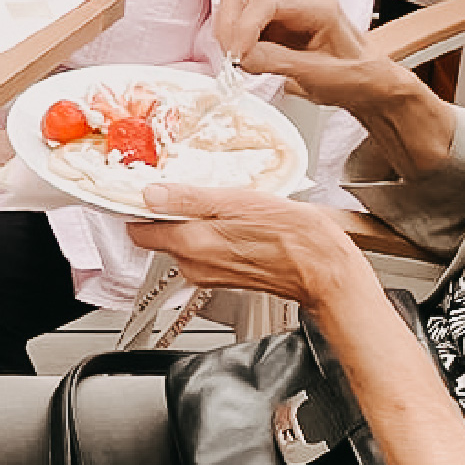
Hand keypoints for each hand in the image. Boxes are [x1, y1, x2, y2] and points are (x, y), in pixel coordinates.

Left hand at [126, 183, 364, 309]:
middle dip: (171, 212)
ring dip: (197, 221)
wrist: (326, 273)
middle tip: (196, 189)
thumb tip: (151, 195)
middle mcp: (193, 265)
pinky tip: (237, 221)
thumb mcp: (238, 202)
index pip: (138, 230)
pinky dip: (214, 234)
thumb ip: (189, 200)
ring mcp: (209, 274)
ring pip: (185, 241)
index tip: (148, 188)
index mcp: (190, 245)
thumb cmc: (294, 238)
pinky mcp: (226, 276)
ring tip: (225, 204)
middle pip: (161, 234)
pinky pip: (206, 250)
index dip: (139, 207)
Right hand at [212, 0, 383, 109]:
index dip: (243, 26)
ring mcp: (283, 11)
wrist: (369, 85)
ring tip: (240, 62)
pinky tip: (247, 61)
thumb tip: (241, 58)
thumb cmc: (357, 77)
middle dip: (228, 26)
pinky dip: (234, 43)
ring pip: (236, 6)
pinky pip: (240, 25)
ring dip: (229, 34)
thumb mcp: (320, 75)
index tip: (237, 56)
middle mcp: (298, 1)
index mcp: (317, 5)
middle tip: (231, 58)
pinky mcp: (272, 26)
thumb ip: (278, 62)